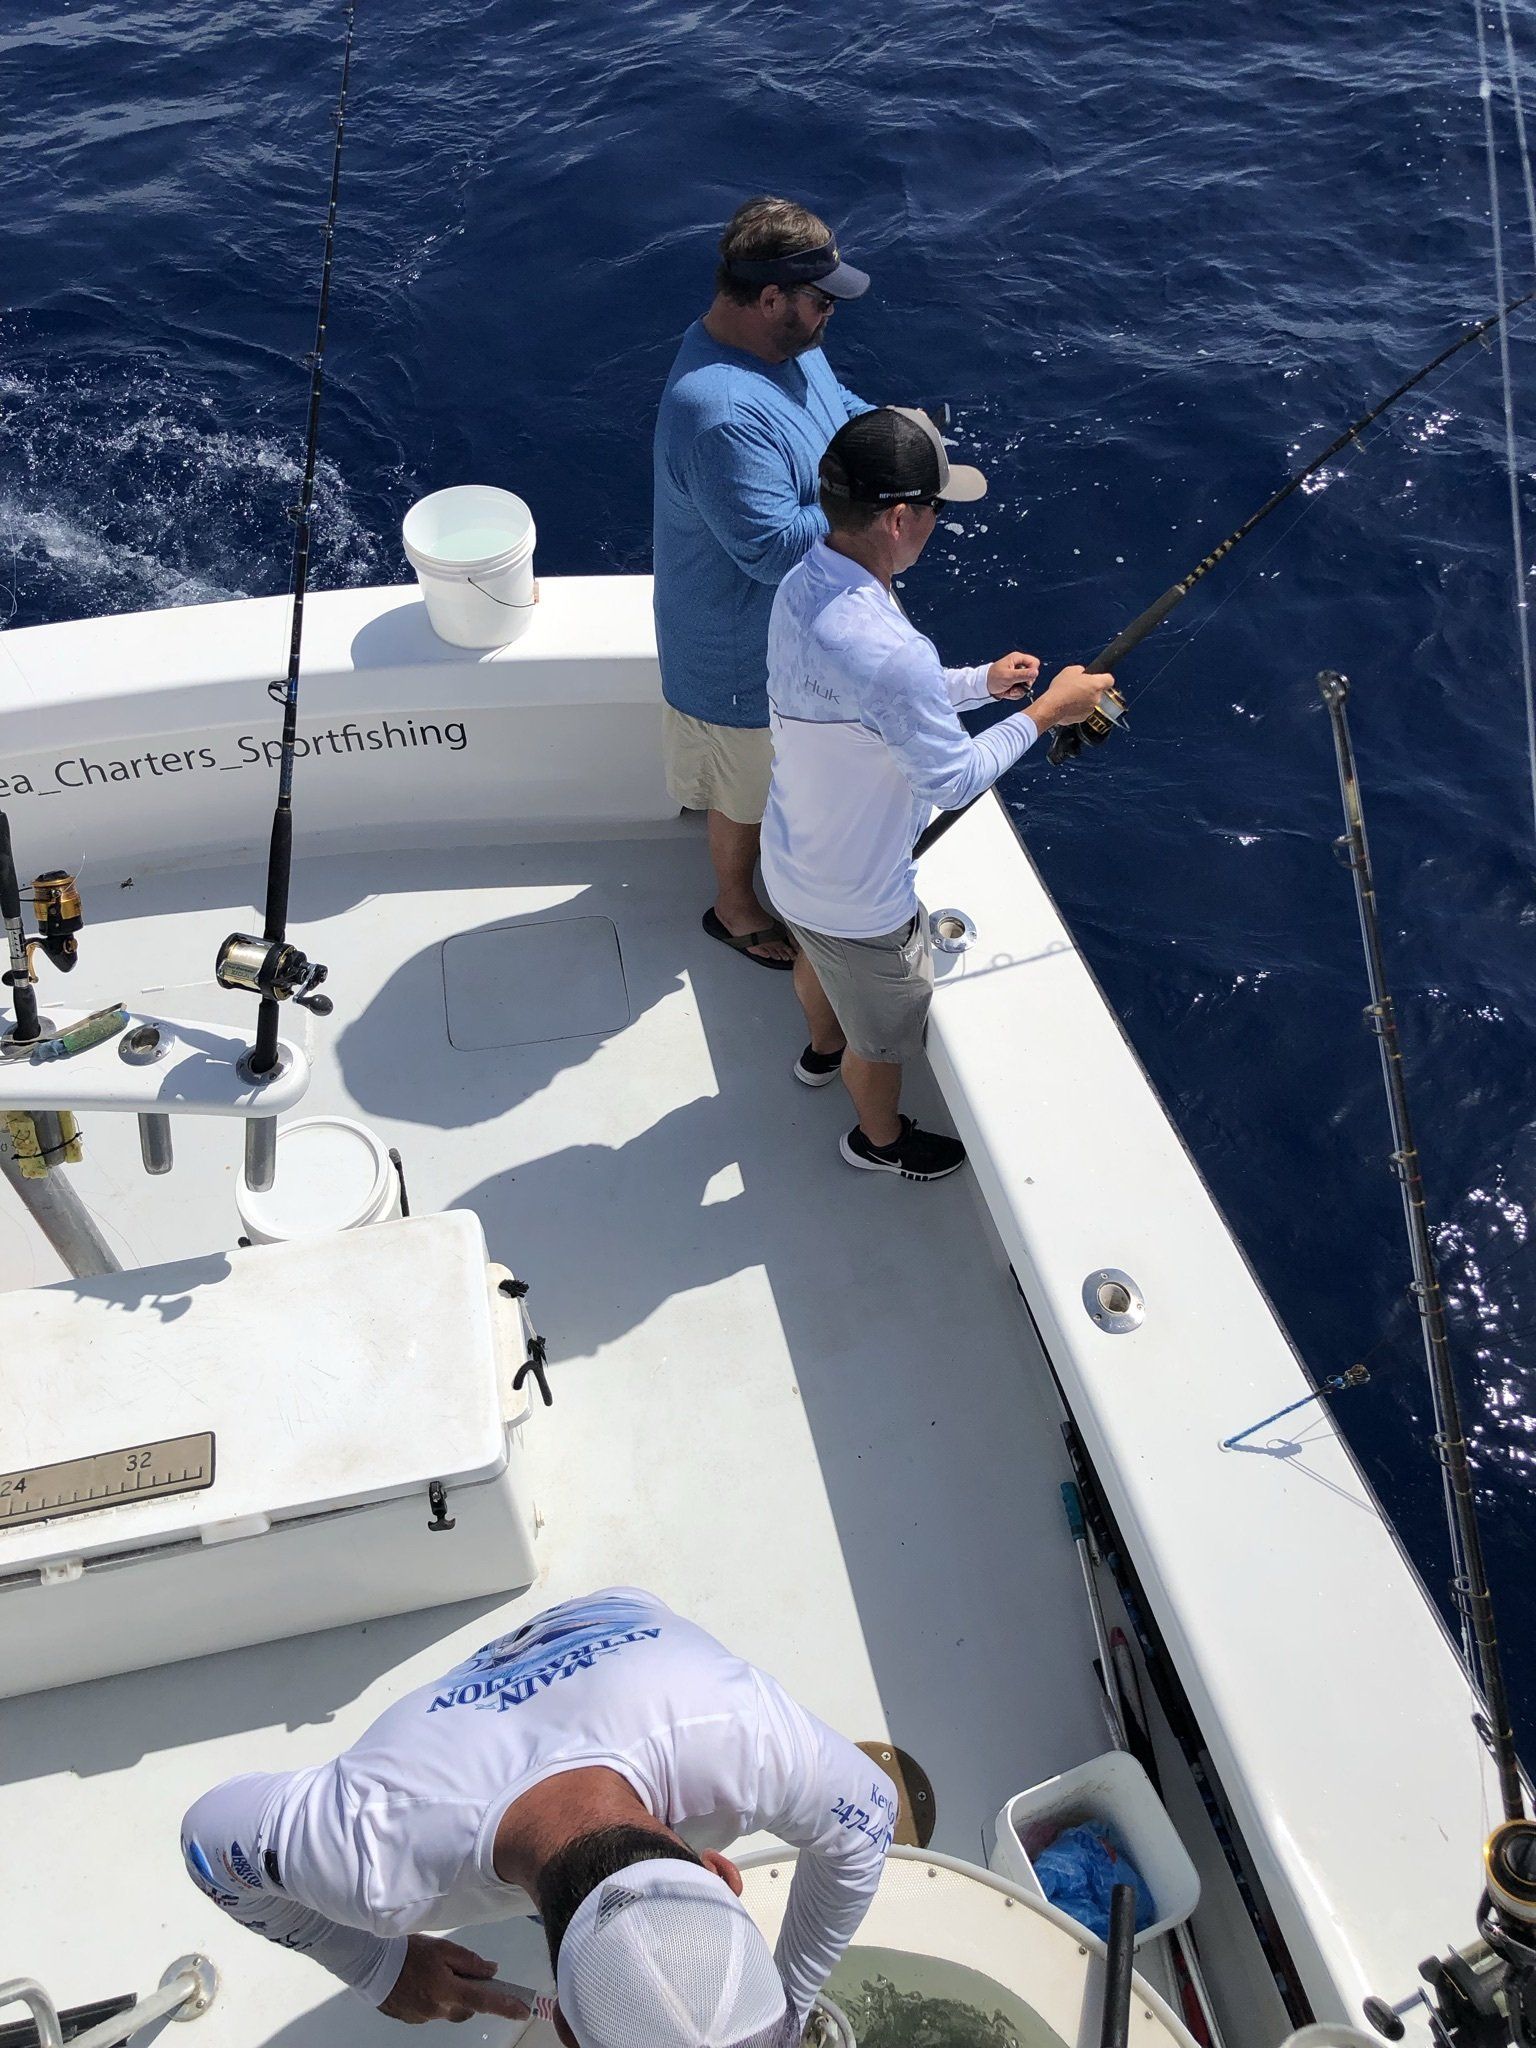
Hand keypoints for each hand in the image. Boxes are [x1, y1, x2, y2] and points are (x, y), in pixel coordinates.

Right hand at [379, 1936, 532, 2026]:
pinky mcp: (409, 2019)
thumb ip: (469, 1961)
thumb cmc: (410, 1951)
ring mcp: (422, 2018)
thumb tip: (492, 1971)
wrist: (371, 1963)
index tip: (524, 2011)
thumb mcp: (442, 1948)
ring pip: (447, 2010)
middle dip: (469, 1994)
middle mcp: (437, 2010)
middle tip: (459, 1973)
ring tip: (432, 1973)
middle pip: (465, 2008)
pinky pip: (430, 2011)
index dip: (506, 2006)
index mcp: (447, 1991)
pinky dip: (432, 1998)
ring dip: (448, 1995)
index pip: (484, 2002)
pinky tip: (420, 1982)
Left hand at [986, 651, 1040, 699]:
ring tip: (1010, 691)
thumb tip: (1036, 672)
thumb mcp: (1008, 676)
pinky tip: (1008, 692)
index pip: (1035, 663)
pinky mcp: (1016, 683)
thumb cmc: (993, 678)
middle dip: (1025, 685)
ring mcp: (1018, 675)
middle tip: (1015, 688)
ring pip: (1027, 685)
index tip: (1026, 680)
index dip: (1033, 672)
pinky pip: (1022, 690)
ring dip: (1019, 691)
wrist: (983, 687)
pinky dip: (1015, 694)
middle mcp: (1019, 666)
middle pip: (1032, 675)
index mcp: (1018, 658)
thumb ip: (1023, 674)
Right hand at [1026, 663, 1113, 732]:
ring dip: (1083, 699)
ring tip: (1070, 696)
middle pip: (1098, 691)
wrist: (1052, 707)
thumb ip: (1080, 670)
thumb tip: (1082, 672)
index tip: (1100, 678)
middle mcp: (1097, 698)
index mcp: (1096, 684)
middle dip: (1090, 689)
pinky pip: (1082, 711)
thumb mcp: (1070, 670)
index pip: (1110, 680)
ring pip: (1090, 702)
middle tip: (1078, 687)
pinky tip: (1068, 705)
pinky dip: (1077, 709)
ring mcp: (1090, 709)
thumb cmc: (1061, 689)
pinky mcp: (1083, 718)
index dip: (1105, 678)